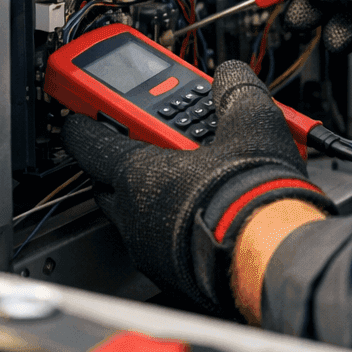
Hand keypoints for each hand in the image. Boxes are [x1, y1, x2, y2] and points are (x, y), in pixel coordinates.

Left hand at [60, 61, 334, 315]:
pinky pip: (159, 243)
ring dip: (152, 196)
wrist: (274, 257)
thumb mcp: (252, 124)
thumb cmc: (253, 198)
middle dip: (122, 162)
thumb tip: (232, 75)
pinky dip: (171, 225)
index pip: (90, 143)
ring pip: (135, 216)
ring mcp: (150, 250)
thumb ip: (234, 92)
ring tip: (186, 179)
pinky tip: (203, 214)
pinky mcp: (173, 275)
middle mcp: (135, 214)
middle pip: (108, 182)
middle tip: (147, 143)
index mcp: (140, 174)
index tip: (77, 118)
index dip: (82, 126)